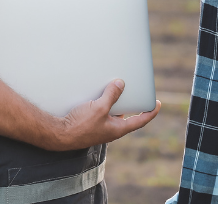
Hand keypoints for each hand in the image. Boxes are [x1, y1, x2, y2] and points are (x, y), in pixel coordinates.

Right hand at [46, 79, 160, 150]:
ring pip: (112, 113)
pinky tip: (96, 94)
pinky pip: (101, 112)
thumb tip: (120, 84)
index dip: (150, 112)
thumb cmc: (80, 126)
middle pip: (126, 115)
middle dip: (130, 103)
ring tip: (113, 88)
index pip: (140, 121)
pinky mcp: (90, 124)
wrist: (60, 134)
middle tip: (133, 91)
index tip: (157, 104)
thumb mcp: (99, 108)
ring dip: (114, 102)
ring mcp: (100, 128)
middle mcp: (111, 130)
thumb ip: (111, 96)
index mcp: (118, 129)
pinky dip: (103, 103)